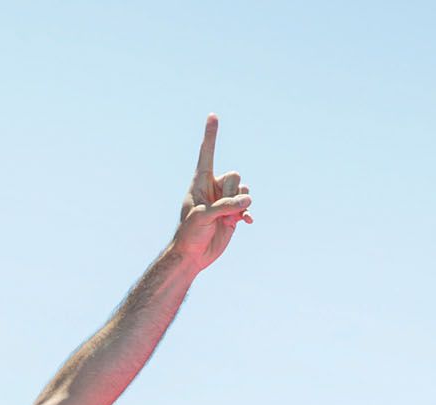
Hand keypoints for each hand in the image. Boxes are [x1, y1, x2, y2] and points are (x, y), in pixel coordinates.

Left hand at [174, 115, 252, 271]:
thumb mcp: (203, 217)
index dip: (210, 135)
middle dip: (232, 194)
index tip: (212, 115)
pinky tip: (245, 222)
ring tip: (226, 220)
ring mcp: (225, 199)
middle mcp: (214, 187)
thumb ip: (224, 205)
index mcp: (200, 181)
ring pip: (244, 190)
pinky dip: (247, 212)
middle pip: (235, 176)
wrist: (193, 255)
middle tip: (221, 211)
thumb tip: (247, 199)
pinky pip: (248, 204)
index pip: (206, 154)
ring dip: (239, 205)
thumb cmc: (190, 233)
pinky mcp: (234, 213)